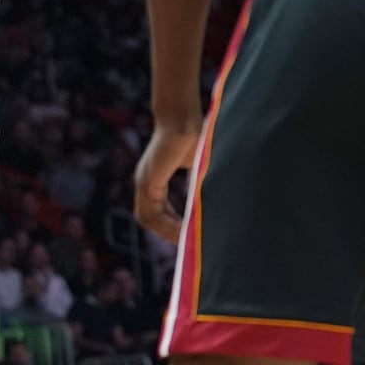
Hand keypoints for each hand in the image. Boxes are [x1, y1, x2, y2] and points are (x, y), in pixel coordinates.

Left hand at [134, 120, 200, 243]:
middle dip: (167, 234)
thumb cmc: (193, 137)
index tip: (185, 238)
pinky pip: (152, 210)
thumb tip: (220, 202)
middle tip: (187, 247)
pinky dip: (167, 222)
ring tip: (188, 242)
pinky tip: (185, 229)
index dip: (169, 226)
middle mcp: (145, 184)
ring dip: (166, 232)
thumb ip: (200, 185)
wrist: (182, 118)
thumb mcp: (199, 167)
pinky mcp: (148, 180)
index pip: (156, 212)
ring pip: (148, 218)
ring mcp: (144, 182)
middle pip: (149, 220)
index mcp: (154, 181)